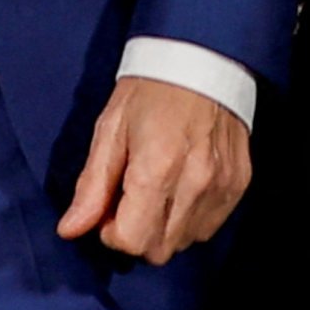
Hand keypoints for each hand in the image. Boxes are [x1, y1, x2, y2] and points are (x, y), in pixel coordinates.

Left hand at [56, 76, 252, 263]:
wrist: (201, 58)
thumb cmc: (149, 89)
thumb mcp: (110, 129)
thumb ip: (92, 186)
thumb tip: (70, 230)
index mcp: (157, 167)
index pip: (132, 241)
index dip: (111, 232)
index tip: (108, 209)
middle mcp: (195, 183)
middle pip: (158, 250)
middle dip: (137, 235)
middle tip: (129, 199)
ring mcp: (222, 186)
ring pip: (185, 242)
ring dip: (164, 228)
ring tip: (157, 188)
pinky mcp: (239, 184)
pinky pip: (209, 227)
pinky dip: (190, 218)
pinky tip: (181, 186)